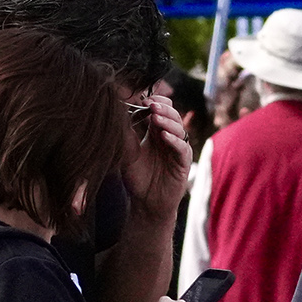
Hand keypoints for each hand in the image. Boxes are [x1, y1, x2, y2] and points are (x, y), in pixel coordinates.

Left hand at [123, 89, 194, 209]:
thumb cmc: (137, 177)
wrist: (146, 202)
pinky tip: (164, 136)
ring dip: (167, 121)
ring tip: (155, 116)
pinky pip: (182, 148)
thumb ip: (126, 135)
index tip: (142, 98)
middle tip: (150, 104)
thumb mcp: (128, 153)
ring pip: (178, 128)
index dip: (154, 102)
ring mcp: (177, 149)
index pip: (160, 109)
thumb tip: (117, 113)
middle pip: (171, 114)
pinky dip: (174, 140)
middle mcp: (169, 137)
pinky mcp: (183, 162)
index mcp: (156, 131)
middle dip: (161, 107)